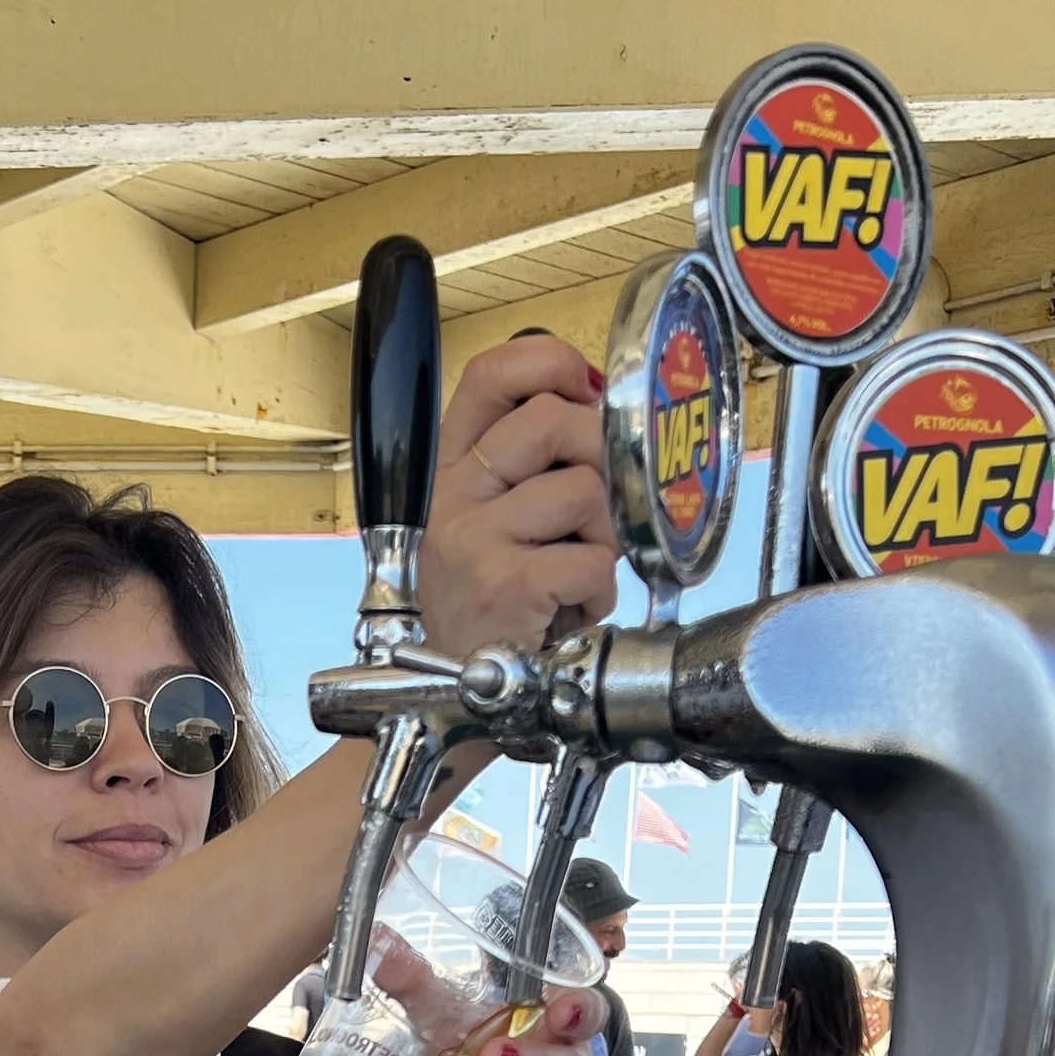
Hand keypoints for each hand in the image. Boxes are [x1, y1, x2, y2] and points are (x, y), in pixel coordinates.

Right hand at [416, 339, 617, 661]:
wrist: (458, 692)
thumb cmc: (489, 608)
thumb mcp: (491, 523)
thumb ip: (532, 464)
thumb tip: (597, 408)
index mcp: (451, 469)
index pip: (490, 375)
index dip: (548, 362)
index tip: (583, 387)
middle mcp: (454, 496)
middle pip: (552, 419)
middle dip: (600, 455)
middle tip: (595, 506)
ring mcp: (475, 538)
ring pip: (584, 490)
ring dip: (603, 536)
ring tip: (576, 569)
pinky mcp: (506, 584)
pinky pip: (592, 560)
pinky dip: (598, 590)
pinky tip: (570, 607)